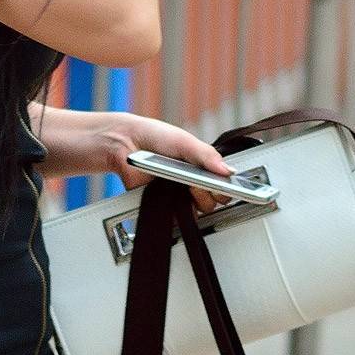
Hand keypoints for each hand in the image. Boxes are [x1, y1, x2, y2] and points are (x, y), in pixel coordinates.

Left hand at [96, 113, 233, 213]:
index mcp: (202, 165)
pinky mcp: (165, 205)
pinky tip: (172, 196)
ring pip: (200, 210)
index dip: (226, 186)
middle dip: (210, 193)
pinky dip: (179, 210)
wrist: (125, 145)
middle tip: (198, 183)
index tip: (221, 184)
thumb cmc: (154, 137)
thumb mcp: (185, 141)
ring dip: (195, 199)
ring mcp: (180, 194)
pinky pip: (179, 217)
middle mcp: (194, 181)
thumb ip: (207, 155)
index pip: (224, 183)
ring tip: (184, 186)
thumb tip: (228, 171)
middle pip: (215, 200)